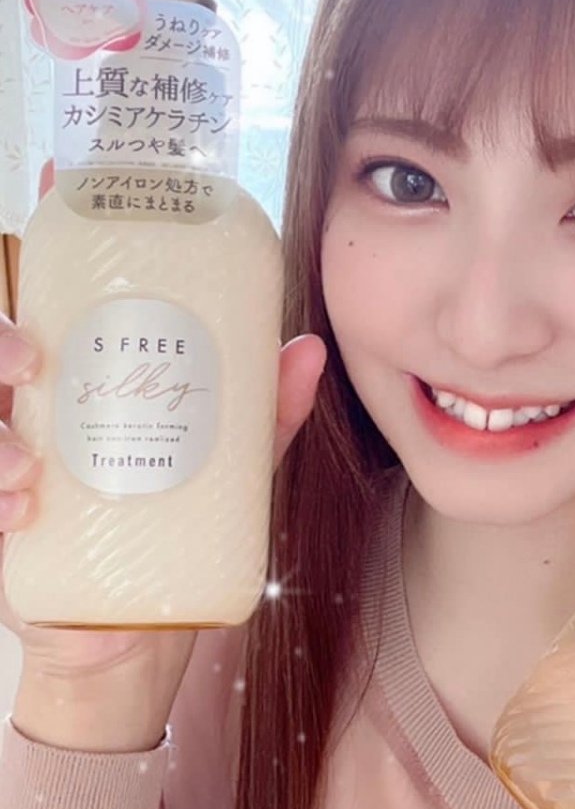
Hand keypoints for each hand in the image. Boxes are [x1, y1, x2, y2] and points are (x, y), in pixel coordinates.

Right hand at [0, 161, 326, 747]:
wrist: (140, 627)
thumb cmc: (182, 526)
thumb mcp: (233, 465)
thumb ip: (265, 413)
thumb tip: (309, 349)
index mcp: (90, 379)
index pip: (56, 295)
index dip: (50, 236)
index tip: (59, 181)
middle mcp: (41, 410)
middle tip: (31, 359)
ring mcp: (12, 461)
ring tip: (24, 459)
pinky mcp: (0, 523)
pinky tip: (22, 505)